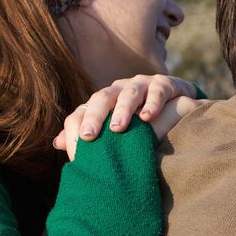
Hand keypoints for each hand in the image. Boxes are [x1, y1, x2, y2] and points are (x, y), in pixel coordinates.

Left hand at [52, 75, 200, 159]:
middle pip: (102, 98)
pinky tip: (148, 117)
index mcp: (104, 100)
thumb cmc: (140, 120)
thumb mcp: (114, 128)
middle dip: (94, 116)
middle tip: (89, 136)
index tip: (74, 151)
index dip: (77, 128)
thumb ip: (91, 135)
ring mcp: (143, 84)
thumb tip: (56, 144)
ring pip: (129, 93)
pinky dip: (152, 103)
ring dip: (122, 110)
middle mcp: (120, 89)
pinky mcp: (165, 84)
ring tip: (118, 128)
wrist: (178, 104)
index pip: (84, 110)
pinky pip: (158, 91)